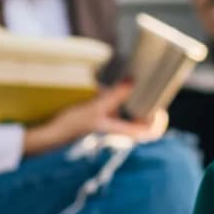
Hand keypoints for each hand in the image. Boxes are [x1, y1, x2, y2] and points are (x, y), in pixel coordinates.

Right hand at [23, 82, 165, 155]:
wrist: (54, 132)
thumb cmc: (74, 123)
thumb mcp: (95, 107)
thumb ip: (115, 95)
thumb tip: (133, 81)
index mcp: (121, 131)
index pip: (150, 132)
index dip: (159, 121)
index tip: (159, 106)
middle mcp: (120, 129)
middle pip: (145, 121)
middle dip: (150, 106)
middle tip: (152, 90)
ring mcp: (113, 123)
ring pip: (134, 114)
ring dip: (137, 100)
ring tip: (137, 85)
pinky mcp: (104, 117)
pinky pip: (121, 108)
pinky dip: (123, 98)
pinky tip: (117, 85)